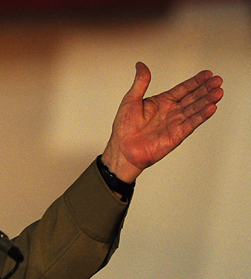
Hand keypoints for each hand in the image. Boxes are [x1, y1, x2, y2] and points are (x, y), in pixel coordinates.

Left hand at [101, 62, 223, 182]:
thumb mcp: (131, 99)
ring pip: (195, 109)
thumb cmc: (124, 128)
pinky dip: (202, 116)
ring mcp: (175, 123)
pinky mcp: (177, 135)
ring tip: (218, 91)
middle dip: (206, 89)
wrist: (122, 149)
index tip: (207, 74)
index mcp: (161, 102)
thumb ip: (140, 82)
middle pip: (193, 98)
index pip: (183, 89)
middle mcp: (170, 112)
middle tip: (218, 80)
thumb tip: (141, 65)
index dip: (195, 81)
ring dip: (207, 100)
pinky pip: (192, 123)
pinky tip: (211, 107)